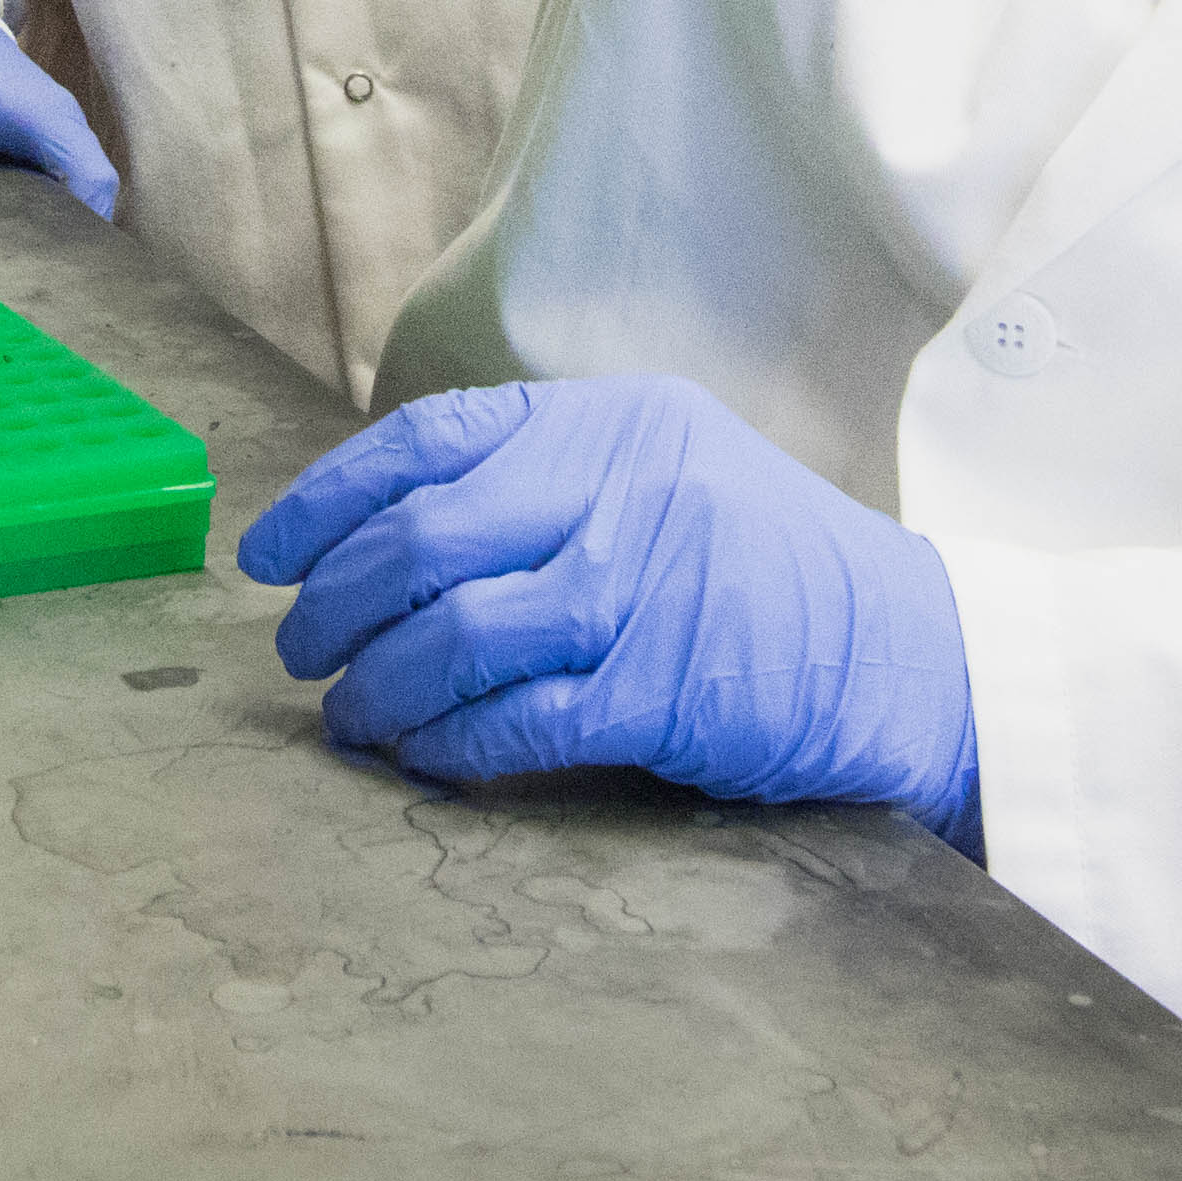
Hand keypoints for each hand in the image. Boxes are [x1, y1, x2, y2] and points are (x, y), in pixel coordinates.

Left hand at [240, 377, 976, 844]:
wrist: (913, 652)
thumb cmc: (772, 568)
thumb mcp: (672, 467)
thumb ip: (551, 477)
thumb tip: (389, 530)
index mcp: (612, 421)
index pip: (429, 441)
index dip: (329, 499)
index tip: (268, 554)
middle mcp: (622, 487)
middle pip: (422, 540)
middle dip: (333, 604)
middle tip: (297, 652)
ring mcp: (645, 588)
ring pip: (453, 636)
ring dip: (376, 688)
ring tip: (348, 717)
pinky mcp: (664, 691)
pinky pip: (514, 721)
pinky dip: (447, 744)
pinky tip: (421, 759)